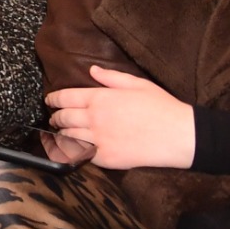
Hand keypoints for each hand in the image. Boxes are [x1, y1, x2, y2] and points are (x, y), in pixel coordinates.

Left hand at [43, 65, 194, 168]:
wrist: (180, 136)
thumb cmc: (161, 107)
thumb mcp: (137, 84)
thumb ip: (111, 77)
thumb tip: (92, 70)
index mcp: (100, 98)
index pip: (65, 98)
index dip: (53, 100)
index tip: (49, 101)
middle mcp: (94, 119)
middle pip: (63, 118)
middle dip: (56, 117)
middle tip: (54, 118)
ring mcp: (99, 140)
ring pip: (69, 137)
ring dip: (62, 135)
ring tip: (60, 134)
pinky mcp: (106, 158)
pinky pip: (82, 155)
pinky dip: (75, 151)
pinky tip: (74, 149)